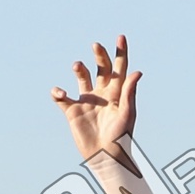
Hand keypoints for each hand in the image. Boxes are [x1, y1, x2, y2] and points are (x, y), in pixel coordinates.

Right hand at [51, 35, 140, 161]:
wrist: (105, 156)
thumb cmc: (121, 138)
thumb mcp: (126, 114)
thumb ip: (129, 92)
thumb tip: (137, 71)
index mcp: (117, 93)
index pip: (119, 69)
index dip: (120, 53)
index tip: (121, 37)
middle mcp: (102, 94)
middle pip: (101, 68)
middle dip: (99, 55)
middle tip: (96, 46)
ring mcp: (87, 101)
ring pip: (81, 77)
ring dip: (79, 68)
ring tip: (77, 66)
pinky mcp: (72, 111)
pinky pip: (61, 97)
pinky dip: (58, 92)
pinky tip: (61, 94)